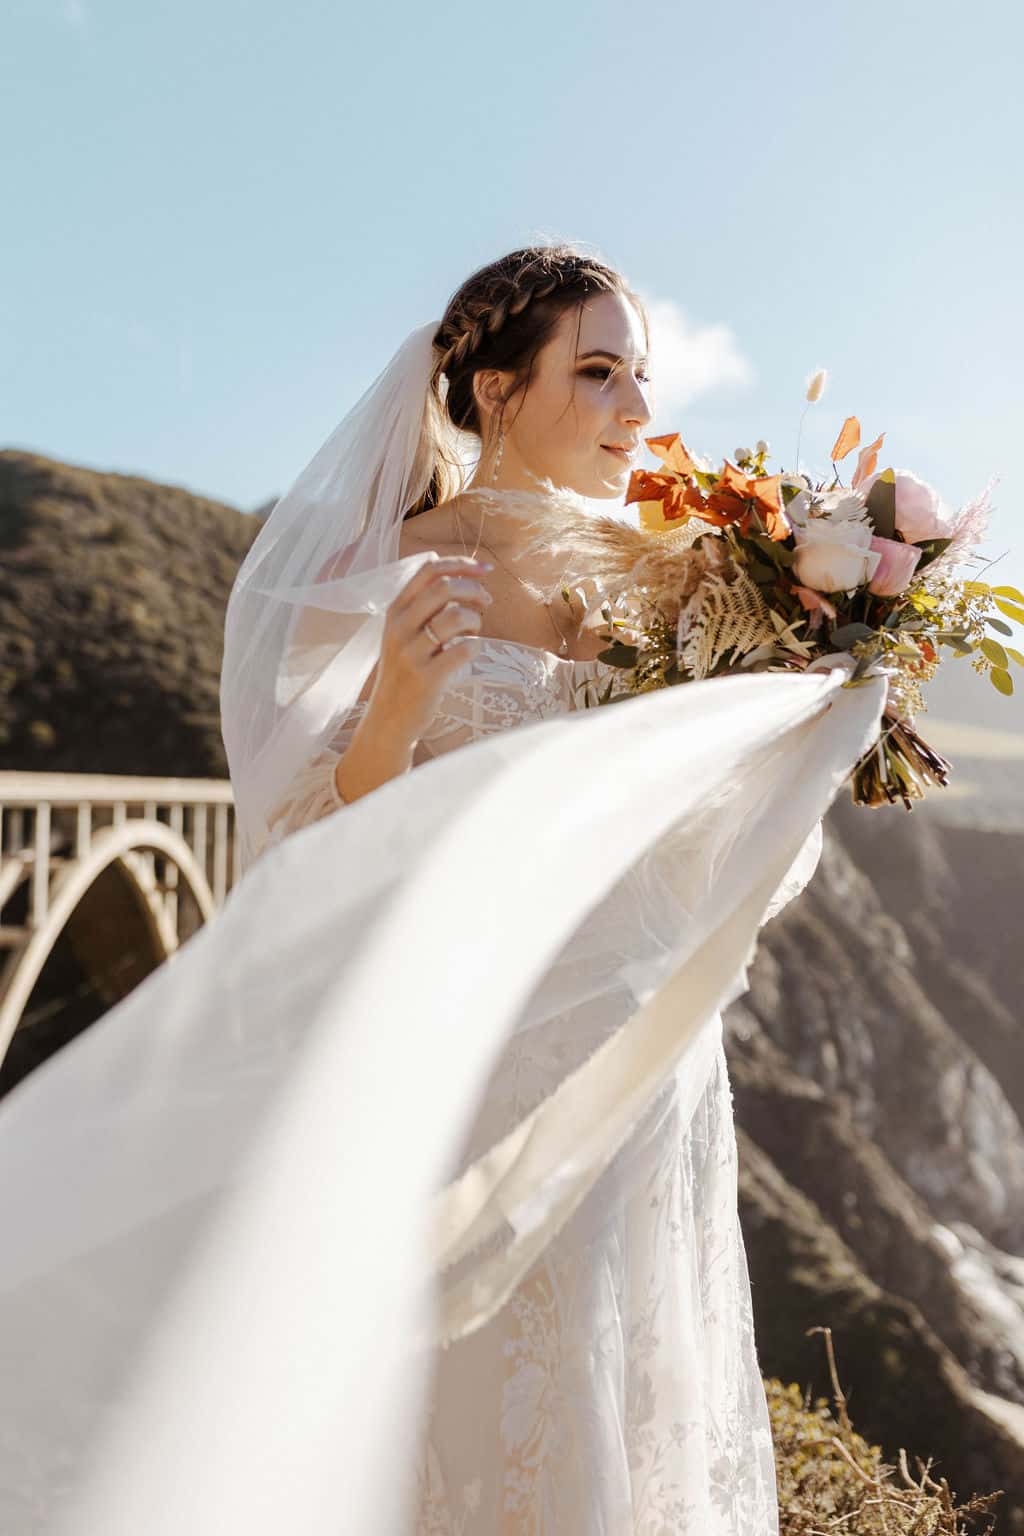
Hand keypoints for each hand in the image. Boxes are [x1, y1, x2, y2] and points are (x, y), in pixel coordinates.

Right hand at [364, 554, 493, 743]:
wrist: (389, 718)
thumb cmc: (405, 671)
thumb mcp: (404, 632)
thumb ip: (423, 603)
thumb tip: (455, 568)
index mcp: (395, 610)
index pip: (429, 571)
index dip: (461, 564)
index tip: (485, 569)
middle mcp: (399, 627)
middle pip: (445, 588)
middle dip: (475, 590)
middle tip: (486, 604)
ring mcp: (411, 652)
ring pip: (457, 616)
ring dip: (476, 620)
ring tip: (474, 632)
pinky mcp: (427, 677)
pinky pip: (466, 648)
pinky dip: (476, 646)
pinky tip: (469, 652)